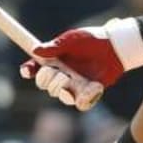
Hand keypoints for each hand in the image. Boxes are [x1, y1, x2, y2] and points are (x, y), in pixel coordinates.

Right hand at [20, 19, 142, 108]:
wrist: (115, 47)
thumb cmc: (92, 40)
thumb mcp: (72, 40)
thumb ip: (55, 46)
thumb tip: (35, 50)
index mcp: (54, 61)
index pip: (35, 69)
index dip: (28, 70)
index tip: (27, 70)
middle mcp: (62, 74)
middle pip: (45, 85)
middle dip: (46, 81)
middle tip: (56, 72)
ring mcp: (74, 85)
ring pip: (61, 96)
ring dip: (61, 89)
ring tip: (69, 79)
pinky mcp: (88, 92)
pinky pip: (80, 103)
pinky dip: (83, 98)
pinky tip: (91, 86)